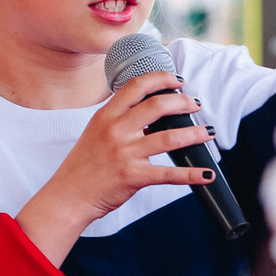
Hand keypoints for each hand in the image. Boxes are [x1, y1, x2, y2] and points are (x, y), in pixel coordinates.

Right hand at [16, 71, 220, 266]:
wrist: (68, 197)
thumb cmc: (82, 167)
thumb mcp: (95, 133)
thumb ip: (118, 119)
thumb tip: (148, 111)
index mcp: (105, 116)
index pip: (136, 86)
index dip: (161, 78)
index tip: (177, 80)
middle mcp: (115, 130)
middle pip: (157, 105)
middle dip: (183, 102)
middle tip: (196, 104)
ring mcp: (125, 153)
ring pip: (169, 137)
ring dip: (194, 133)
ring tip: (208, 132)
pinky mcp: (134, 176)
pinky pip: (169, 174)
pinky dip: (192, 174)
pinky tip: (206, 174)